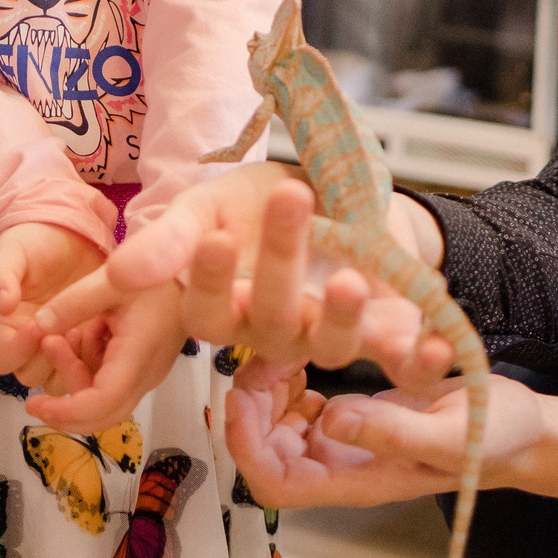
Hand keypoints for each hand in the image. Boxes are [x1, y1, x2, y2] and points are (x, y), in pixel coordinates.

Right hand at [0, 222, 107, 386]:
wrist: (69, 234)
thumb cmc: (34, 243)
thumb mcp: (12, 251)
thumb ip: (1, 275)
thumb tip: (3, 302)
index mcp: (6, 327)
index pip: (0, 357)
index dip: (16, 349)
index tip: (35, 325)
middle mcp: (30, 344)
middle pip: (30, 375)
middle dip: (49, 357)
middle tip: (68, 329)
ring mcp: (60, 347)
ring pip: (61, 380)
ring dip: (75, 362)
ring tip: (88, 328)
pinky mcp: (88, 344)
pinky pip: (91, 369)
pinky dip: (98, 357)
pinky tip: (106, 329)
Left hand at [26, 276, 189, 433]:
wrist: (195, 273)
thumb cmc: (157, 273)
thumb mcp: (111, 279)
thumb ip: (72, 303)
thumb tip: (39, 326)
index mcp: (137, 355)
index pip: (101, 403)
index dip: (67, 412)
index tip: (35, 405)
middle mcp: (146, 374)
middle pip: (105, 416)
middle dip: (66, 415)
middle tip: (33, 402)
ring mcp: (148, 374)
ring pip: (107, 403)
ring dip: (75, 386)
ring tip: (54, 344)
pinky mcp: (145, 368)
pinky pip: (113, 386)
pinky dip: (88, 376)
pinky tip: (77, 344)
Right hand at [38, 165, 446, 377]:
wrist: (337, 191)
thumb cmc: (261, 203)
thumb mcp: (210, 206)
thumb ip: (171, 238)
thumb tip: (119, 271)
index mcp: (224, 307)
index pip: (205, 313)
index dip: (208, 281)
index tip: (213, 238)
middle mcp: (273, 332)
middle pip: (270, 320)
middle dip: (281, 262)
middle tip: (289, 200)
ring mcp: (328, 338)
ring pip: (329, 346)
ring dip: (342, 318)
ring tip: (351, 279)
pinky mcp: (384, 337)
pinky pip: (400, 366)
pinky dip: (420, 362)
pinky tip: (438, 345)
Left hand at [224, 361, 548, 509]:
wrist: (524, 430)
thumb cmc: (495, 439)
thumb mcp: (448, 433)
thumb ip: (390, 432)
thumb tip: (328, 423)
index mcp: (358, 481)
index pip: (276, 484)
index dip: (245, 446)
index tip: (237, 395)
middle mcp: (343, 466)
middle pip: (266, 452)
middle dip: (251, 407)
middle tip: (259, 353)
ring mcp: (348, 442)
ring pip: (278, 426)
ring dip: (268, 388)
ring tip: (282, 345)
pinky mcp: (357, 417)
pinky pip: (303, 406)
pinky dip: (292, 377)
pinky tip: (306, 347)